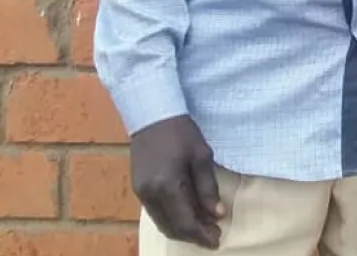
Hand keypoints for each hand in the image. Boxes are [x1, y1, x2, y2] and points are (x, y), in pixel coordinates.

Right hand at [131, 115, 225, 249]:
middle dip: (194, 236)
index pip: (185, 222)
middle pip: (172, 228)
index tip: (218, 239)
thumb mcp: (202, 156)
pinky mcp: (138, 189)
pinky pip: (156, 213)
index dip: (202, 235)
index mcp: (167, 185)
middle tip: (214, 236)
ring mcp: (141, 193)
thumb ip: (208, 188)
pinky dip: (172, 219)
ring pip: (162, 223)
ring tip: (203, 227)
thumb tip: (217, 214)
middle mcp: (150, 194)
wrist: (152, 116)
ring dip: (182, 229)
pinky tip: (187, 215)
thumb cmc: (181, 132)